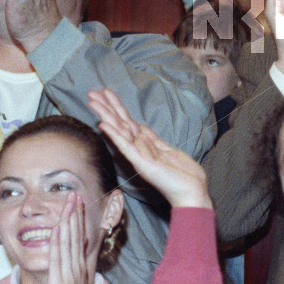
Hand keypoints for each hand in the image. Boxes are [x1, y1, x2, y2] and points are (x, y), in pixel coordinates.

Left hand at [43, 194, 89, 283]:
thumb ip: (75, 269)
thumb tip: (78, 255)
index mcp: (79, 268)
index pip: (80, 238)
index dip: (78, 219)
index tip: (78, 202)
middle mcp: (77, 268)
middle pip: (77, 236)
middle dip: (76, 214)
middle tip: (75, 194)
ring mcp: (69, 274)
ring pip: (70, 242)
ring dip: (70, 220)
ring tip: (69, 202)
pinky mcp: (60, 283)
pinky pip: (60, 258)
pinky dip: (60, 241)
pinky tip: (59, 227)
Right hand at [88, 89, 211, 207]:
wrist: (192, 192)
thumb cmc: (183, 174)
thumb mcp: (167, 150)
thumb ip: (153, 139)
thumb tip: (140, 127)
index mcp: (145, 144)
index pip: (128, 121)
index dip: (117, 106)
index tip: (106, 92)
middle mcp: (139, 148)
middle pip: (120, 122)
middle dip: (107, 106)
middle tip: (91, 91)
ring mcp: (139, 156)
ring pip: (120, 131)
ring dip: (106, 115)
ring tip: (92, 101)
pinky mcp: (142, 163)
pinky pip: (126, 147)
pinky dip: (115, 135)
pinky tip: (104, 125)